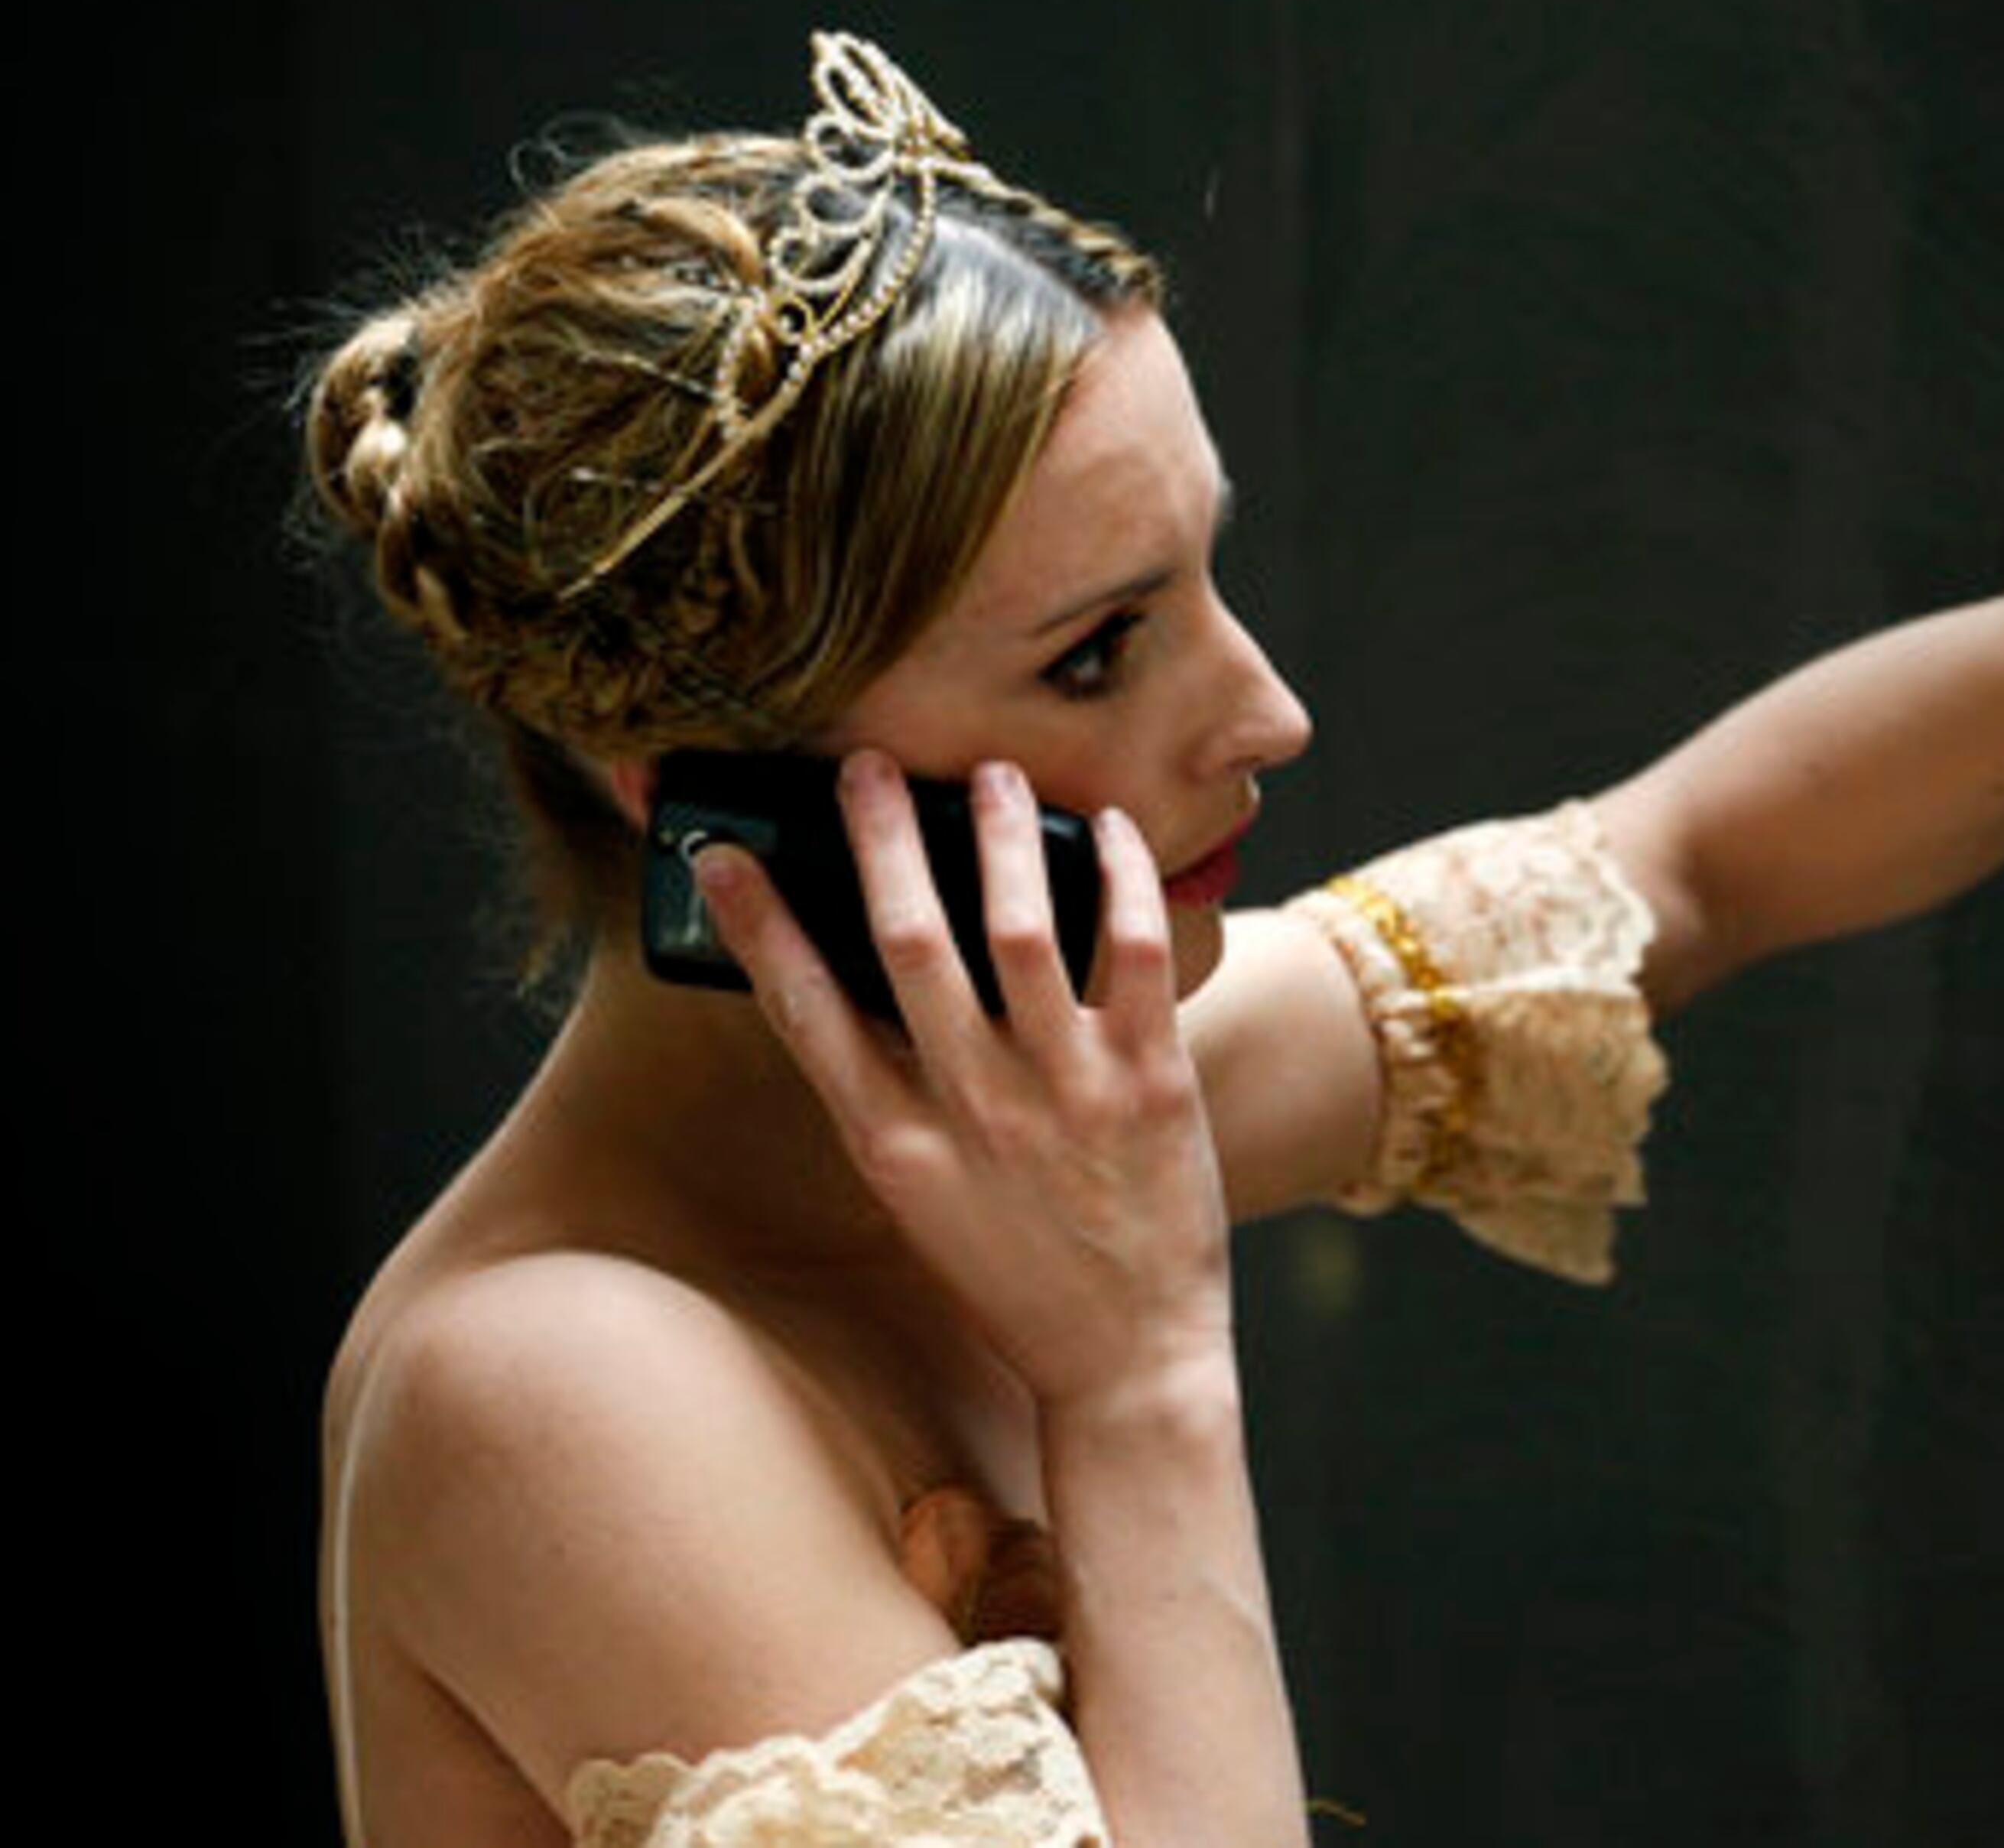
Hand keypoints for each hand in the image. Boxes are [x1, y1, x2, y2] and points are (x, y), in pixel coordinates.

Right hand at [693, 751, 1232, 1412]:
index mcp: (892, 1145)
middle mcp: (970, 1111)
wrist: (1128, 1366)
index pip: (804, 1011)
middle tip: (865, 765)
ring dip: (1000, 836)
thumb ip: (892, 1098)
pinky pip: (1132, 954)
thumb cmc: (1016, 1276)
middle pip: (905, 942)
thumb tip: (862, 984)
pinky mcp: (1152, 1086)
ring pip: (1018, 929)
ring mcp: (1065, 1095)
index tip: (722, 852)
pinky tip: (1111, 831)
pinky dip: (1121, 880)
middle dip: (878, 840)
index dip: (758, 922)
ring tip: (992, 775)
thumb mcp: (922, 1198)